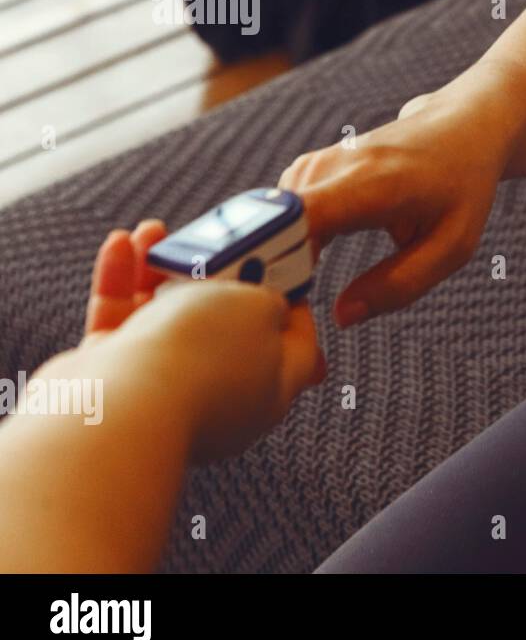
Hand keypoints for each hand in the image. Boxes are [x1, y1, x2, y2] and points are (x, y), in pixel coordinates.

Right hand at [79, 223, 324, 461]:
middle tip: (210, 243)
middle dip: (213, 277)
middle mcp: (222, 397)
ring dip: (159, 270)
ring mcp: (166, 394)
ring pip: (165, 321)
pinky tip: (121, 244)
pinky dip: (120, 284)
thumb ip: (267, 299)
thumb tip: (261, 301)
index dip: (295, 301)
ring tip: (154, 231)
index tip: (285, 266)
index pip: (297, 345)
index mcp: (272, 390)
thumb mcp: (259, 309)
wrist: (121, 408)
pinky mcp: (114, 386)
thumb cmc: (202, 357)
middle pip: (223, 328)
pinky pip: (121, 327)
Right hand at [278, 78, 518, 326]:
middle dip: (270, 269)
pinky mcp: (310, 166)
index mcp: (372, 184)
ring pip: (270, 219)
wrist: (464, 127)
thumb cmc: (463, 188)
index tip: (278, 299)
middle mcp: (335, 166)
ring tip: (299, 291)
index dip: (275, 258)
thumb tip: (341, 316)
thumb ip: (400, 284)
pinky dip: (284, 238)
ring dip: (276, 256)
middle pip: (272, 224)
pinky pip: (280, 210)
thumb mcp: (452, 246)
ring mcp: (318, 162)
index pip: (298, 217)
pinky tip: (305, 262)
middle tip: (291, 311)